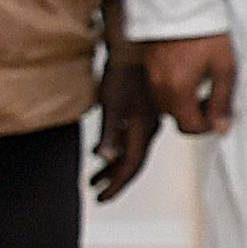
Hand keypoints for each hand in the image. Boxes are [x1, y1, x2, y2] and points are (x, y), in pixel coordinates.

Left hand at [91, 52, 161, 199]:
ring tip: (96, 177)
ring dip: (114, 166)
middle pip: (132, 163)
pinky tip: (104, 150)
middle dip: (114, 180)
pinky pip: (132, 139)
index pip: (130, 166)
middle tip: (98, 191)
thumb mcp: (112, 105)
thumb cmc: (123, 75)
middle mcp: (150, 129)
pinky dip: (117, 150)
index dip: (116, 184)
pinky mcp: (144, 114)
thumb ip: (110, 133)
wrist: (135, 51)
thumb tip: (105, 157)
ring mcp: (149, 121)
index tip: (102, 196)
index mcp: (143, 129)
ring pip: (132, 152)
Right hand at [145, 34, 238, 135]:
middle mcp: (160, 88)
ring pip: (167, 107)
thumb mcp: (224, 68)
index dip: (207, 126)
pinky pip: (160, 91)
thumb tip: (221, 128)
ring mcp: (152, 77)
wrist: (185, 6)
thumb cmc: (207, 35)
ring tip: (201, 87)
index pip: (190, 127)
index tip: (219, 114)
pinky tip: (188, 77)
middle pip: (177, 119)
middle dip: (196, 116)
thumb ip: (222, 101)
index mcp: (178, 90)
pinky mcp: (149, 68)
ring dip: (184, 105)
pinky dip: (174, 92)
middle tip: (213, 99)